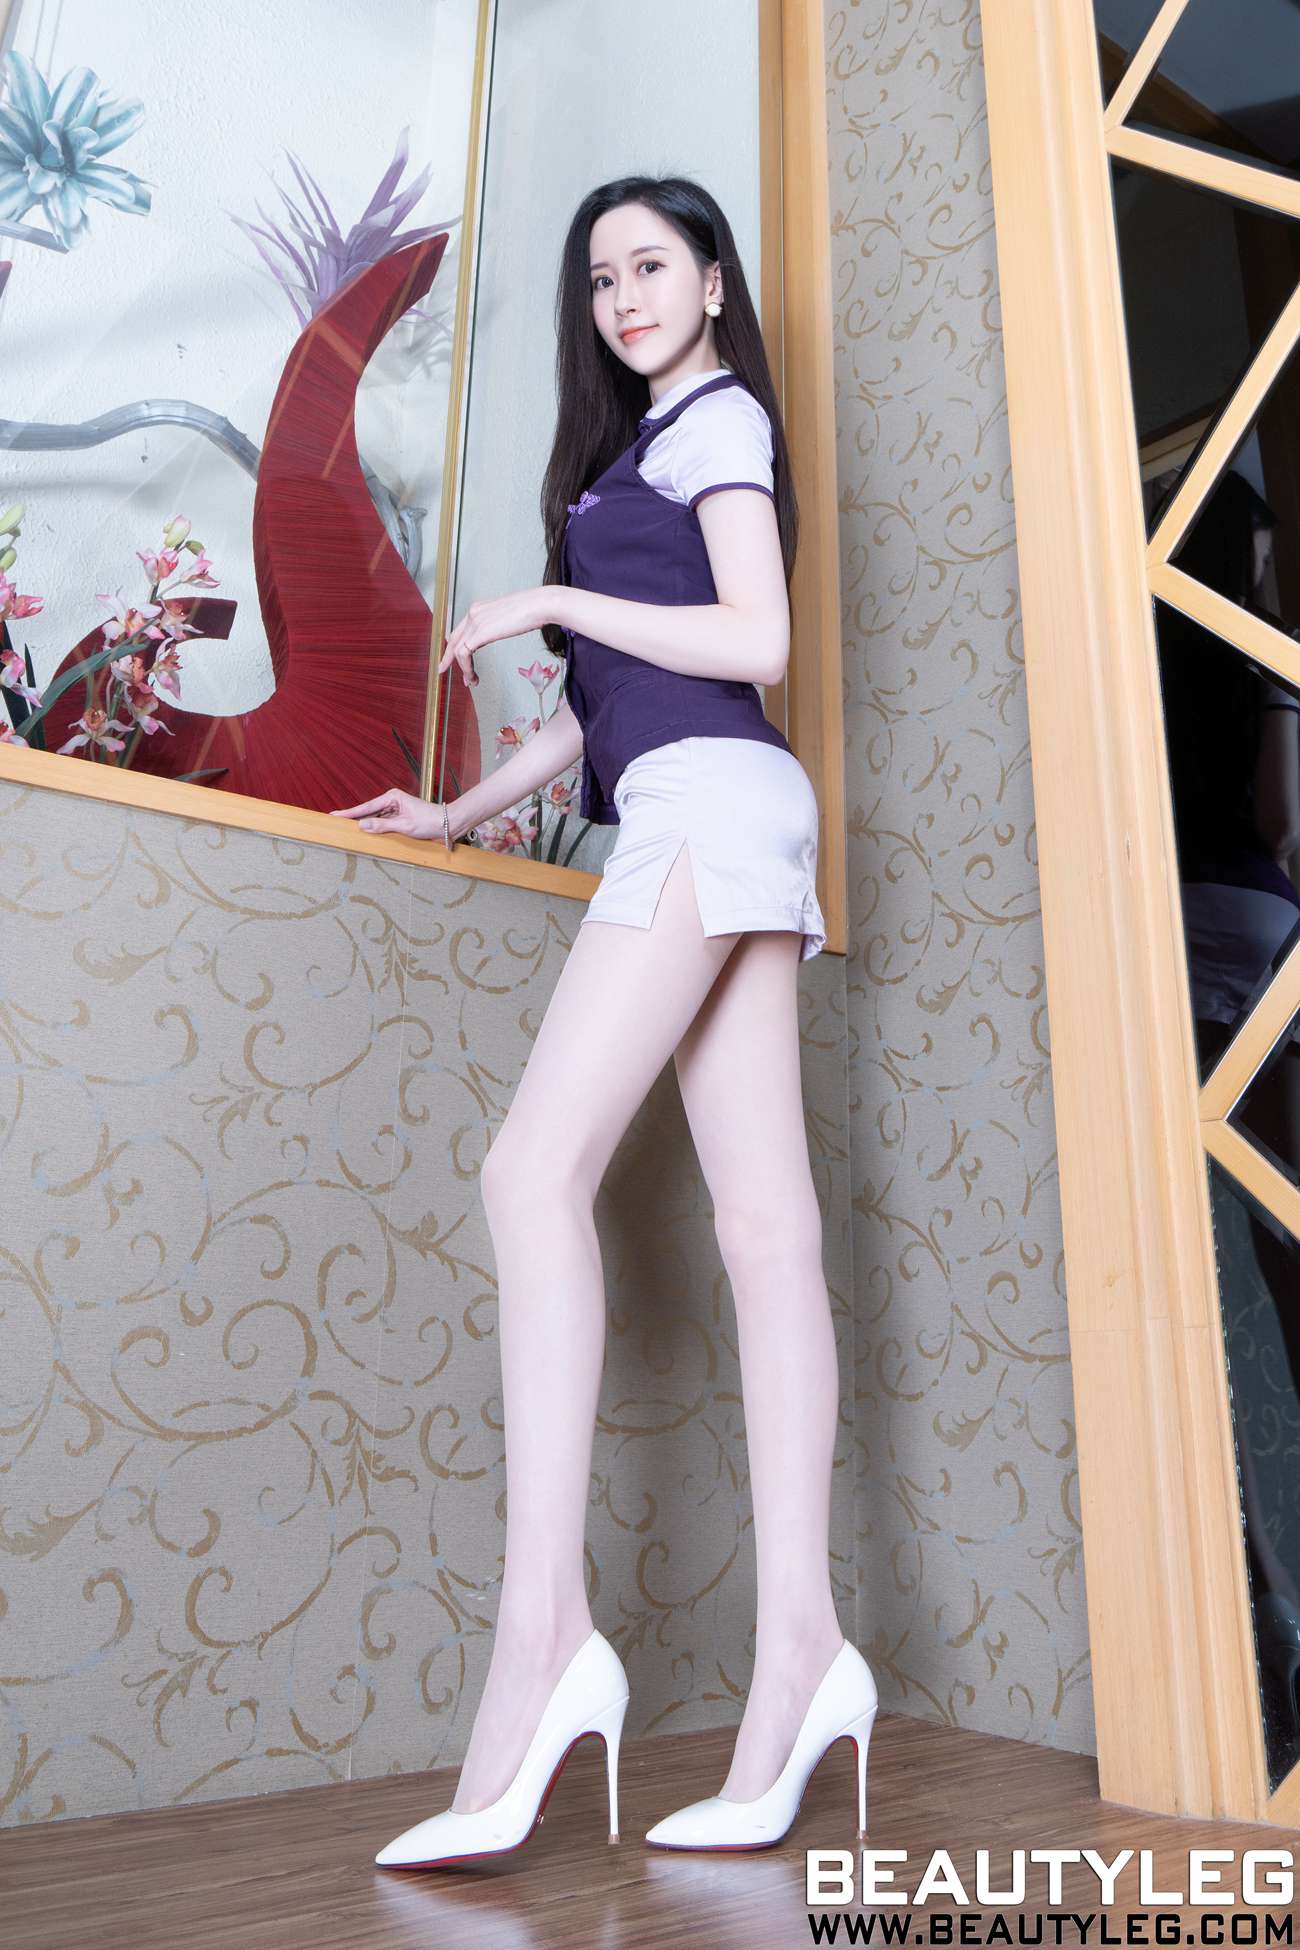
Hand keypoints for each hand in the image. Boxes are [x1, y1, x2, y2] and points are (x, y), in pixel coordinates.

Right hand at [328, 788, 446, 840]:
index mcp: (392, 797)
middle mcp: (392, 801)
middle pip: (368, 811)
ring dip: (364, 825)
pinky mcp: (400, 817)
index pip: (366, 807)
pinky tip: (366, 834)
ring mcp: (396, 809)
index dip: (349, 813)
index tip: (334, 815)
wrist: (448, 823)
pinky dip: (375, 828)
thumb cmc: (429, 821)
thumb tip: (362, 825)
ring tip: (347, 830)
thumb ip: (381, 826)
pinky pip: (383, 822)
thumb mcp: (404, 826)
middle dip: (354, 818)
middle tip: (335, 823)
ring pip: (375, 818)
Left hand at [437, 587, 558, 688]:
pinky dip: (466, 668)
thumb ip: (498, 625)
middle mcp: (474, 613)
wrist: (539, 605)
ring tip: (471, 682)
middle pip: (453, 639)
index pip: (461, 630)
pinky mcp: (479, 632)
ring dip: (463, 669)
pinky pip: (464, 654)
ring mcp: (475, 622)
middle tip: (444, 670)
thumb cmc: (533, 610)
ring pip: (457, 649)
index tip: (457, 659)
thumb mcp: (509, 617)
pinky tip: (473, 676)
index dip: (455, 646)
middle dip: (449, 657)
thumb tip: (500, 632)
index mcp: (479, 608)